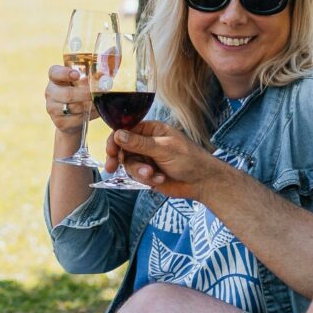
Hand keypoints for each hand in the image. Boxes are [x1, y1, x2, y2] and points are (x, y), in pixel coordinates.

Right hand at [45, 64, 94, 134]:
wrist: (71, 117)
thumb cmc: (78, 93)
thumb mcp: (81, 83)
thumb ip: (90, 77)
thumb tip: (102, 76)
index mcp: (54, 78)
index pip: (54, 73)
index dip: (65, 73)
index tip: (77, 75)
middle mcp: (50, 92)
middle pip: (67, 94)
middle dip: (85, 94)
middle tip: (98, 93)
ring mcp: (52, 108)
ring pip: (73, 107)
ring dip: (89, 105)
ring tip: (99, 103)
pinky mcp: (59, 121)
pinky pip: (76, 119)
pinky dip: (88, 115)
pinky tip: (96, 112)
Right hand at [108, 120, 226, 199]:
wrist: (202, 182)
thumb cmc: (189, 159)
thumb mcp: (163, 149)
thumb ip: (140, 143)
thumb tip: (118, 134)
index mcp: (151, 130)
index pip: (126, 131)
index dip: (115, 139)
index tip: (110, 150)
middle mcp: (147, 143)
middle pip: (123, 148)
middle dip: (119, 158)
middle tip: (112, 166)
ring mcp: (147, 159)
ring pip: (129, 164)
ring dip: (138, 171)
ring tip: (151, 175)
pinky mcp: (148, 174)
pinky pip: (137, 176)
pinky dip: (147, 179)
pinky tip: (160, 179)